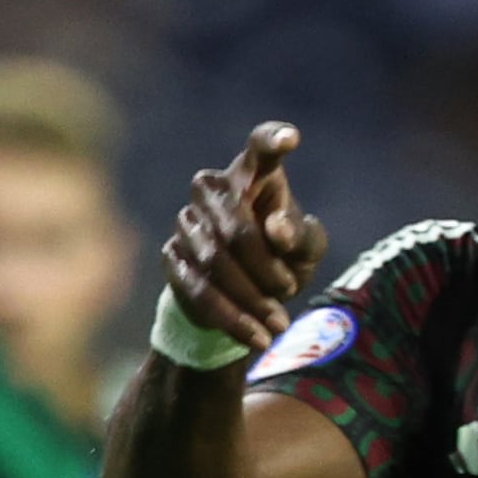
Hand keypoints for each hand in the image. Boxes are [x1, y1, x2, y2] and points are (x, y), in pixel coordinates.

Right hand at [161, 123, 329, 356]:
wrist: (244, 298)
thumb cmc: (281, 258)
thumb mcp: (306, 249)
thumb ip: (302, 235)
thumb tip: (276, 229)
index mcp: (253, 174)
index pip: (260, 147)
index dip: (272, 140)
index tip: (291, 139)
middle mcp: (212, 188)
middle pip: (236, 227)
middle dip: (265, 268)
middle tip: (290, 291)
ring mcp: (187, 221)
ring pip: (216, 262)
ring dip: (251, 299)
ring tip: (279, 324)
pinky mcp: (172, 257)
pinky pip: (199, 290)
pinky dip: (232, 318)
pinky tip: (258, 338)